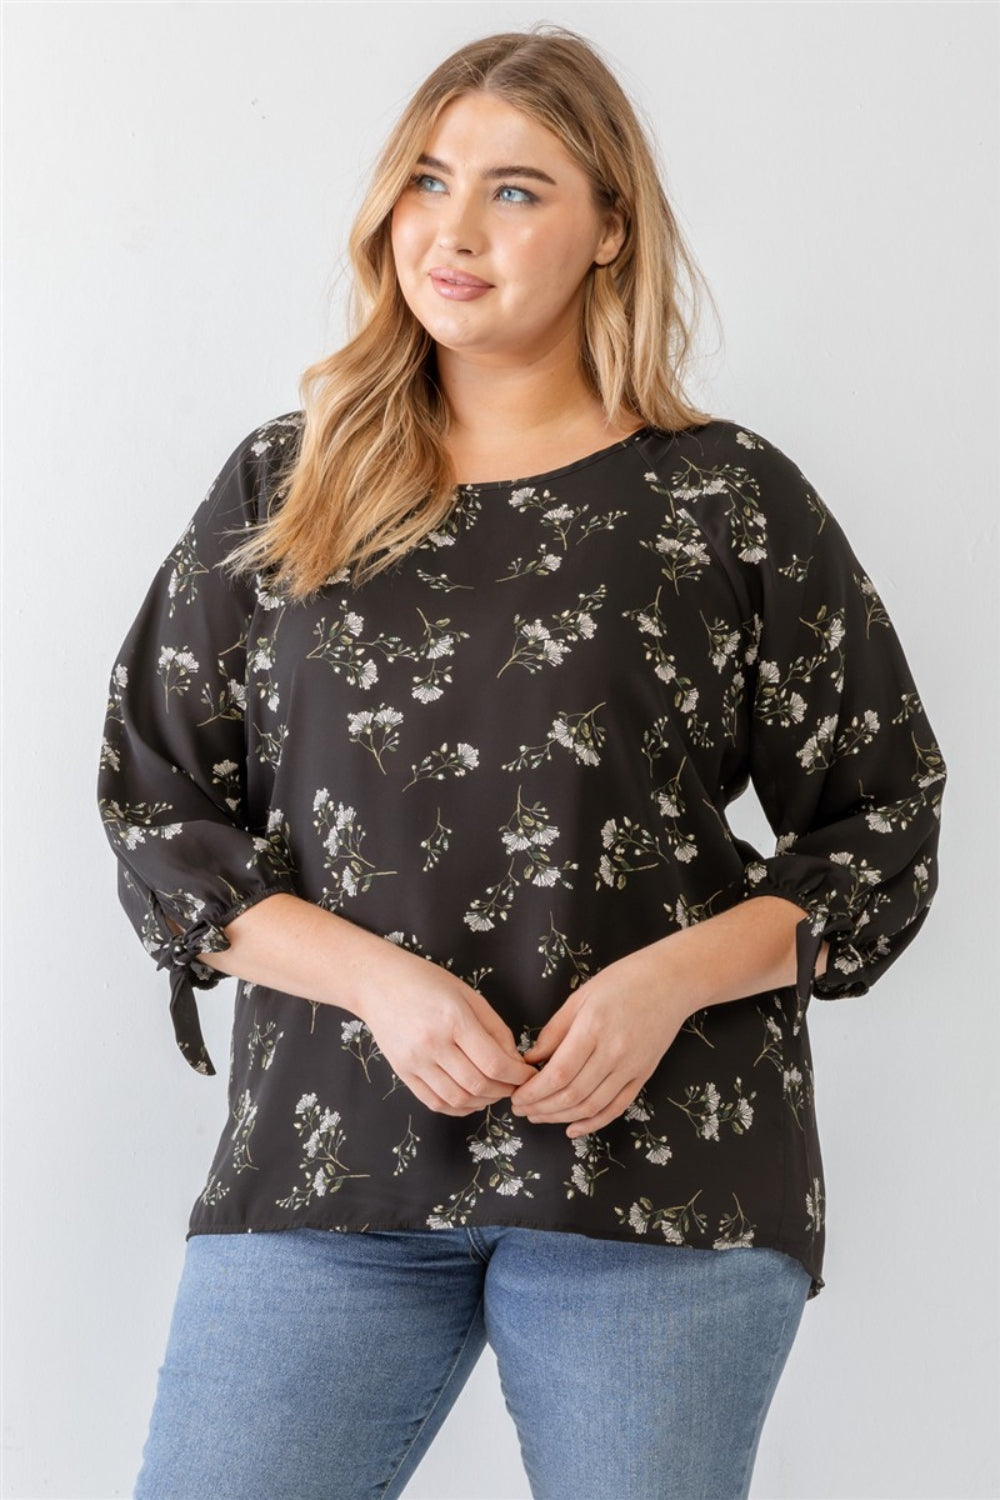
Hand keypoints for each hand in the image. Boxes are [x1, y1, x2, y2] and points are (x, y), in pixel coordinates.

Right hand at [360, 951, 536, 1118]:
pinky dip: (459, 1107)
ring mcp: (414, 1061)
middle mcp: (432, 1044)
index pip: (494, 1063)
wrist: (378, 983)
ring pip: (458, 1099)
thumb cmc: (427, 982)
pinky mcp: (402, 1072)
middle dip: (504, 1090)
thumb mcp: (468, 995)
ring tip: (494, 1091)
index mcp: (453, 1019)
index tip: (528, 1075)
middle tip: (515, 1085)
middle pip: (478, 1085)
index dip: (518, 1076)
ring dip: (484, 1102)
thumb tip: (514, 1061)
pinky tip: (471, 1098)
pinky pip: (435, 1102)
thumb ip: (495, 1028)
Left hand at [508, 948, 690, 1137]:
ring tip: (538, 1117)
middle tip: (521, 1109)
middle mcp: (614, 1052)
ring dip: (560, 1118)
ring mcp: (631, 1067)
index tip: (516, 1096)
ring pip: (591, 1106)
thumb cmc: (622, 981)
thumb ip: (554, 1031)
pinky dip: (593, 1123)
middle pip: (572, 1094)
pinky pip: (616, 1107)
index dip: (533, 1092)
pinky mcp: (643, 1075)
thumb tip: (531, 1060)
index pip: (557, 1073)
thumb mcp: (580, 997)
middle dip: (541, 1108)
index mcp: (593, 1028)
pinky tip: (572, 1128)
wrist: (671, 981)